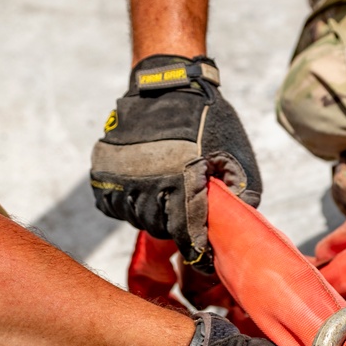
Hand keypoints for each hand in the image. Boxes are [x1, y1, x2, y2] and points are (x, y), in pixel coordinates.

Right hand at [90, 56, 261, 270]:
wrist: (167, 85)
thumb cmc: (208, 121)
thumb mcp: (237, 154)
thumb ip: (243, 193)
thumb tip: (238, 230)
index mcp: (182, 178)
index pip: (187, 234)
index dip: (197, 252)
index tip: (205, 259)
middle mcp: (148, 180)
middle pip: (161, 229)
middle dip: (178, 228)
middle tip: (188, 214)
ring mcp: (121, 175)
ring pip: (136, 219)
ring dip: (153, 216)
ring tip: (167, 198)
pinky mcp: (103, 170)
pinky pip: (113, 206)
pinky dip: (128, 206)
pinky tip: (144, 193)